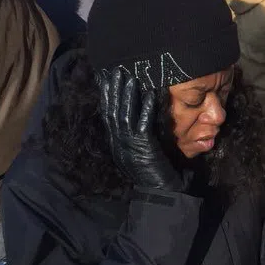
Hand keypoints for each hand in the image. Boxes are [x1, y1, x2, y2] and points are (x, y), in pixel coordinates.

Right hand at [99, 68, 183, 192]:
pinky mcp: (144, 148)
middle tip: (115, 69)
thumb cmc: (151, 172)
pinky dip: (146, 108)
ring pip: (125, 114)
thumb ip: (134, 134)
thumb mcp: (138, 150)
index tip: (106, 77)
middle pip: (113, 111)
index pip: (108, 114)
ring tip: (130, 76)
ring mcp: (130, 145)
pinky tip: (150, 94)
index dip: (106, 95)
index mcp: (117, 143)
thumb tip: (136, 113)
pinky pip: (144, 124)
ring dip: (128, 94)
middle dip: (114, 89)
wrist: (158, 195)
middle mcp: (119, 142)